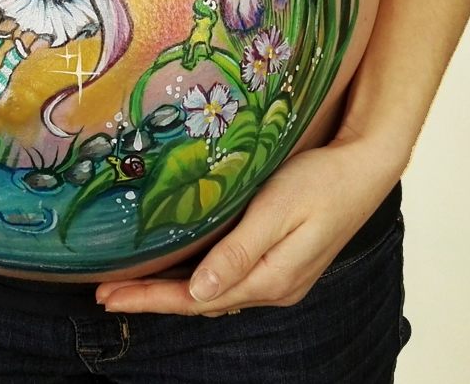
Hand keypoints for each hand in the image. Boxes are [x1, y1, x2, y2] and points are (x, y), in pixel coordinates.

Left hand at [95, 137, 404, 315]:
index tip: (110, 297)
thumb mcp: (277, 211)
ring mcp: (279, 278)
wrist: (364, 167)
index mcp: (271, 278)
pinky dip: (196, 282)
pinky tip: (179, 276)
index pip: (197, 299)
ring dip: (171, 293)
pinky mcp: (280, 262)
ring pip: (213, 295)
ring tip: (131, 289)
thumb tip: (199, 292)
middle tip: (105, 295)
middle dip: (152, 300)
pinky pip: (229, 282)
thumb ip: (239, 252)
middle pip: (200, 302)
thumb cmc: (321, 181)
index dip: (151, 300)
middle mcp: (273, 287)